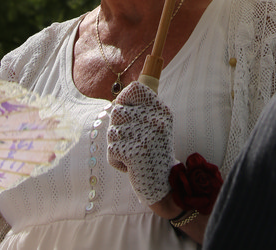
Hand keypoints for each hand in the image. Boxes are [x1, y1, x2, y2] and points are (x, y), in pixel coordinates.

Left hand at [107, 82, 176, 206]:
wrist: (163, 185)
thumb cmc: (153, 153)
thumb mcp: (154, 127)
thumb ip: (138, 112)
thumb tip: (114, 102)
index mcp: (161, 110)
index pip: (135, 89)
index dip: (123, 99)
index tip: (125, 111)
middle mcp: (156, 120)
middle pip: (117, 111)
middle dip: (118, 129)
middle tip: (132, 142)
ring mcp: (146, 135)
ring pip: (112, 131)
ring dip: (116, 146)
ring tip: (132, 154)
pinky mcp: (135, 152)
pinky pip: (111, 149)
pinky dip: (115, 160)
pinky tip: (130, 166)